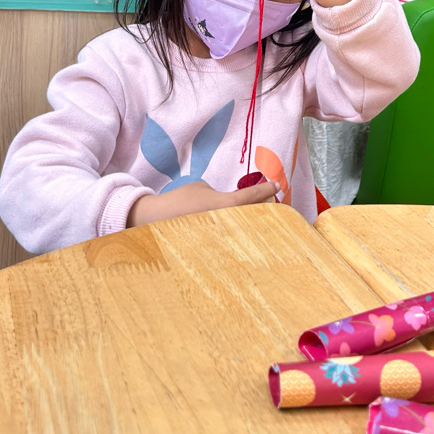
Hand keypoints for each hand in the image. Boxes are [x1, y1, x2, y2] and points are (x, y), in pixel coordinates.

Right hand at [127, 179, 278, 228]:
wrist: (156, 219)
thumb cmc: (179, 200)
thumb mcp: (203, 189)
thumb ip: (221, 194)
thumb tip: (230, 203)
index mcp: (226, 204)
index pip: (252, 196)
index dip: (267, 189)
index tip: (277, 185)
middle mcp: (227, 223)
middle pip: (255, 215)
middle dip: (265, 208)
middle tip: (271, 201)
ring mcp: (221, 238)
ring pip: (245, 230)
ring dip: (253, 224)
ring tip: (258, 219)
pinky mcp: (213, 249)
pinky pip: (232, 241)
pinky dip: (237, 236)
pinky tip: (240, 236)